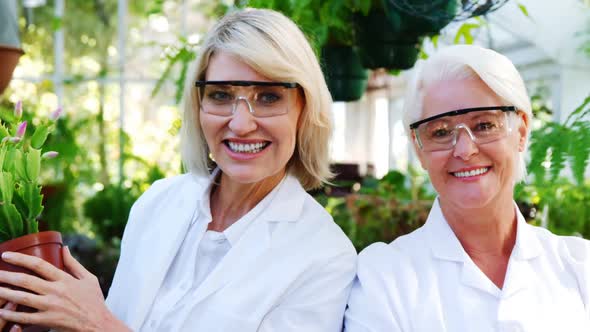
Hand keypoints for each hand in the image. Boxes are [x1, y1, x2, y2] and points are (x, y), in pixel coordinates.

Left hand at [0, 246, 128, 331]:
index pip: (39, 265)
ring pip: (22, 298)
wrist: (98, 324)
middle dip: (7, 275)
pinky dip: (12, 315)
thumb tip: (64, 248)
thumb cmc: (94, 301)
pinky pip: (25, 318)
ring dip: (5, 293)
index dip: (20, 258)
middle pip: (26, 280)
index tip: (6, 254)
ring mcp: (51, 307)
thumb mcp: (88, 279)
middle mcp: (56, 291)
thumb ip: (74, 263)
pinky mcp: (48, 321)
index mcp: (65, 279)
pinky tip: (2, 312)